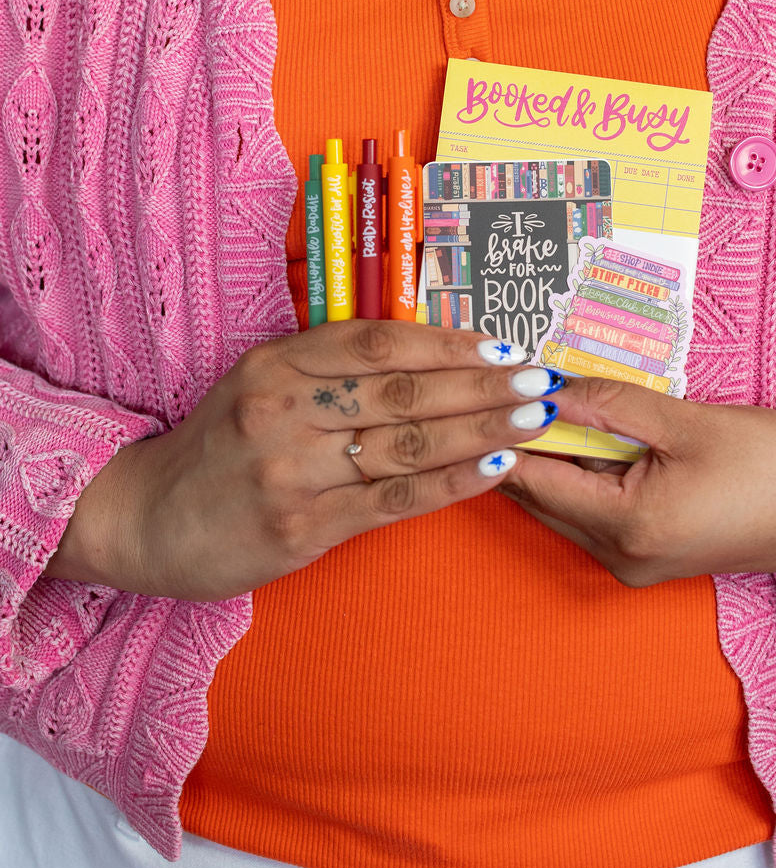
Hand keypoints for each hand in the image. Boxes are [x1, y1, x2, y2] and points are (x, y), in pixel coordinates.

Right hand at [47, 322, 564, 601]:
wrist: (144, 520)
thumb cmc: (217, 449)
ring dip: (481, 429)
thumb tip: (428, 353)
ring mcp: (291, 469)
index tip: (504, 343)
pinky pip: (392, 498)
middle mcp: (283, 409)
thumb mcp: (259, 385)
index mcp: (276, 364)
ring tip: (534, 419)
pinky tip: (495, 468)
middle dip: (482, 384)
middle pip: (403, 390)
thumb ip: (328, 368)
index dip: (448, 342)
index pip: (378, 342)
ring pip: (406, 442)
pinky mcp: (301, 525)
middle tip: (540, 380)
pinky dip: (450, 482)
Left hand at [500, 379, 775, 586]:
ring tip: (547, 400)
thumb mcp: (687, 420)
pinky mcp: (654, 560)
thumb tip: (545, 387)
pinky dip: (582, 477)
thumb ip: (608, 404)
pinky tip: (588, 435)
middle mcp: (621, 559)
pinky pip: (594, 515)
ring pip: (565, 506)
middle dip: (521, 444)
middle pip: (539, 497)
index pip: (532, 478)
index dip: (506, 429)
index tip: (492, 385)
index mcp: (627, 527)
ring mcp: (636, 566)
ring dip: (553, 459)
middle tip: (511, 385)